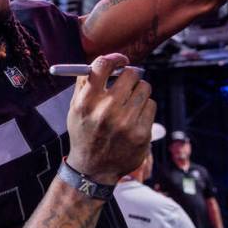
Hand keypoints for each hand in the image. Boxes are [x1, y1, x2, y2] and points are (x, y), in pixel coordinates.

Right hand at [65, 53, 154, 183]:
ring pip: (144, 88)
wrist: (92, 168)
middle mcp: (106, 111)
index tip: (121, 60)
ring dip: (139, 92)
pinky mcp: (141, 133)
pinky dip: (145, 108)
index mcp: (86, 102)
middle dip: (130, 76)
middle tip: (127, 83)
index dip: (115, 58)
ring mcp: (125, 123)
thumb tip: (106, 60)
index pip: (102, 65)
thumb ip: (86, 82)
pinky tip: (134, 118)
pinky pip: (151, 105)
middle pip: (130, 74)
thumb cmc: (84, 133)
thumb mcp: (75, 108)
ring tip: (129, 104)